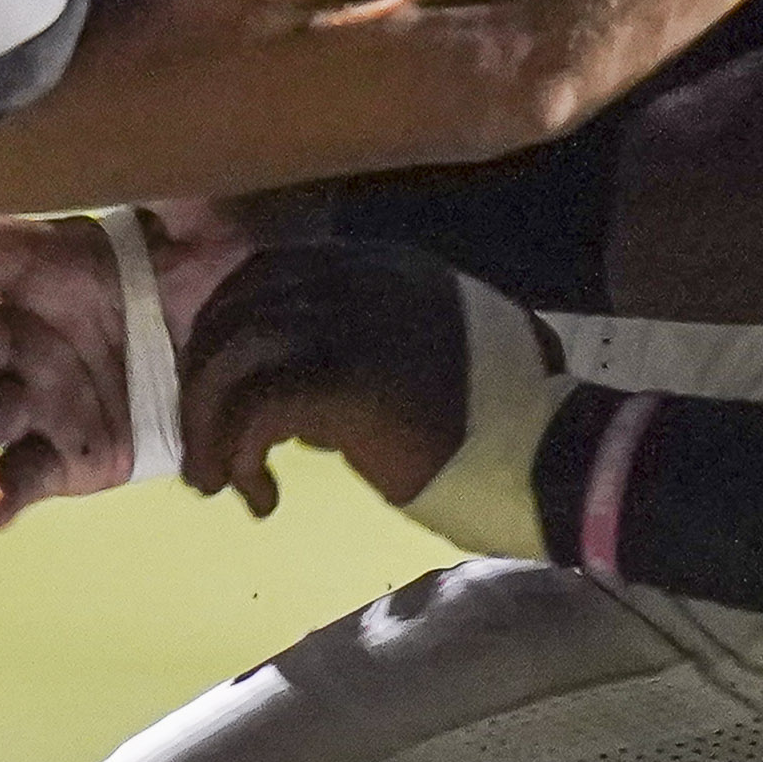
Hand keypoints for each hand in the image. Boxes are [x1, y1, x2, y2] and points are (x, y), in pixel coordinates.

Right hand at [0, 209, 256, 524]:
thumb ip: (180, 204)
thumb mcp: (199, 229)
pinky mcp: (63, 458)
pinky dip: (3, 495)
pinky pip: (21, 476)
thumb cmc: (198, 280)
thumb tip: (178, 172)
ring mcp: (38, 400)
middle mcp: (24, 336)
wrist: (233, 357)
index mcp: (44, 271)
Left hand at [175, 241, 479, 515]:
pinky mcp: (350, 380)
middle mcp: (362, 278)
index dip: (226, 329)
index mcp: (383, 267)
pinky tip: (258, 493)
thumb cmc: (508, 429)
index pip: (268, 272)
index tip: (218, 388)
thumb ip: (374, 354)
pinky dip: (238, 450)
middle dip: (203, 378)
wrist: (560, 461)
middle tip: (206, 443)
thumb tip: (306, 405)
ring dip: (208, 423)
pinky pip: (256, 405)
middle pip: (237, 307)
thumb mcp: (437, 363)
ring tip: (215, 480)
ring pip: (234, 355)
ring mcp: (355, 323)